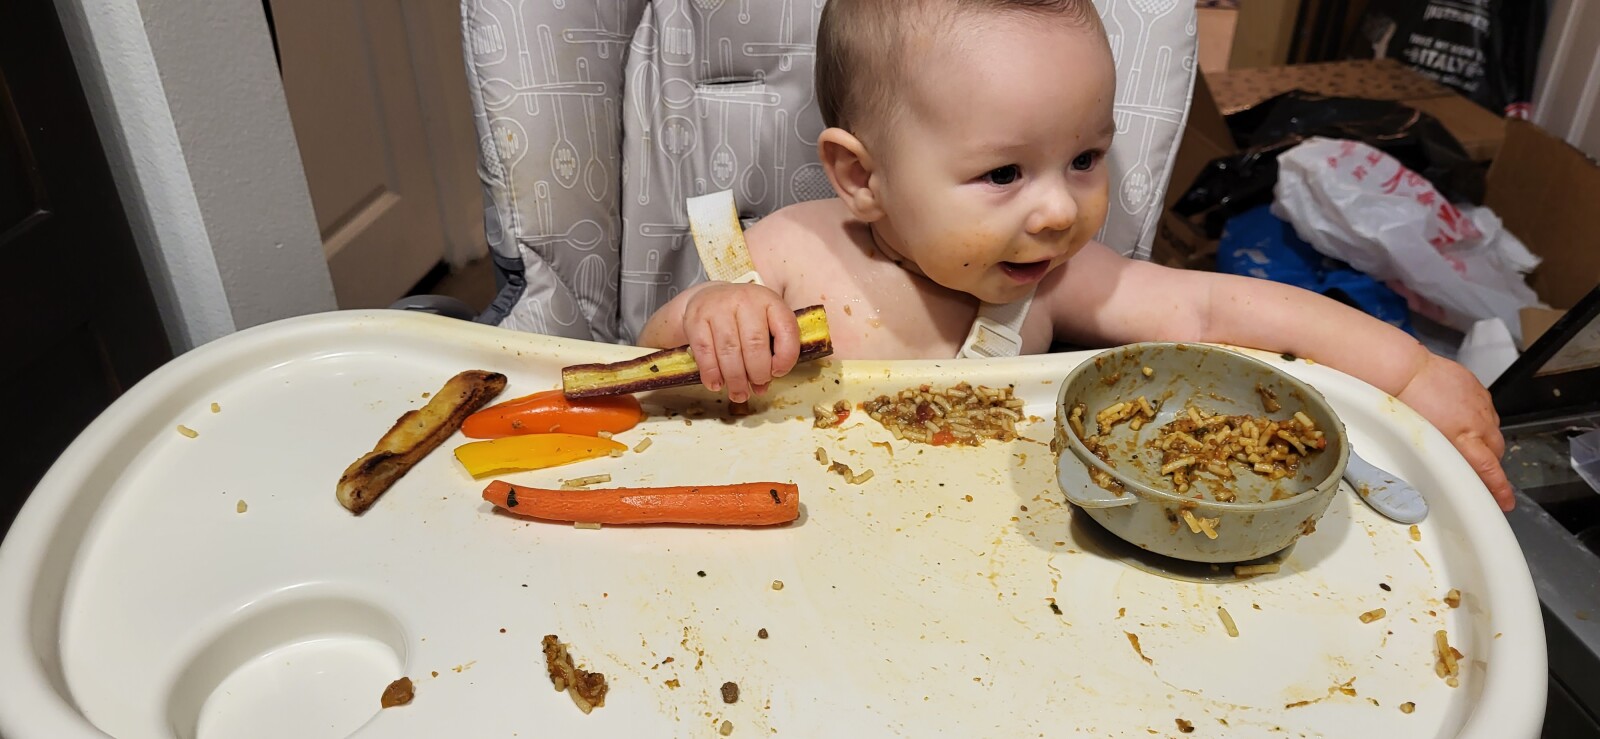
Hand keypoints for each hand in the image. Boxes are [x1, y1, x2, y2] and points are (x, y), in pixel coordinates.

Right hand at [682, 282, 800, 402]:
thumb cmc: (742, 318)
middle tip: (755, 388)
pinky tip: (716, 384)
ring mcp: (718, 307)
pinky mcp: (696, 319)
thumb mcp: (763, 324)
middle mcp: (745, 300)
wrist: (707, 298)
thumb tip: (762, 387)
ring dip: (735, 379)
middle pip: (754, 344)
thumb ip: (769, 352)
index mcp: (769, 301)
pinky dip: (711, 373)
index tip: (777, 373)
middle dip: (757, 374)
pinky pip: (705, 351)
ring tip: (738, 394)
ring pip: (729, 350)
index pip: (786, 329)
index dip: (786, 357)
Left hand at [1397, 354, 1511, 510]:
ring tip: (1466, 439)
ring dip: (1485, 439)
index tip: (1506, 501)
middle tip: (1479, 470)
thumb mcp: (1422, 440)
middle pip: (1496, 451)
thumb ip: (1441, 455)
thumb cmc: (1405, 403)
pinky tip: (1462, 415)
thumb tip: (1445, 468)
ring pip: (1493, 429)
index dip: (1499, 488)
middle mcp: (1477, 421)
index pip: (1489, 469)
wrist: (1405, 371)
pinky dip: (1479, 417)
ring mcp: (1480, 403)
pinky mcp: (1477, 388)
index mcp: (1463, 437)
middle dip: (1491, 463)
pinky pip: (1486, 408)